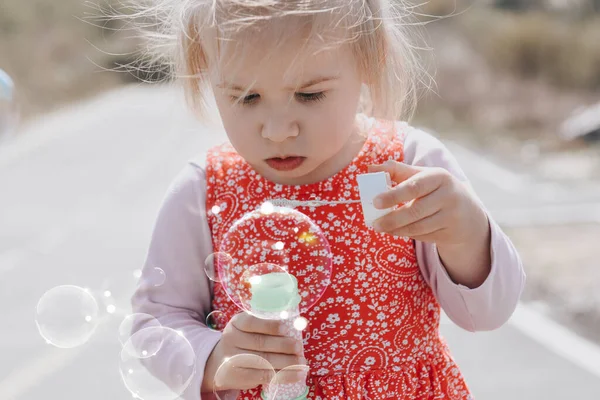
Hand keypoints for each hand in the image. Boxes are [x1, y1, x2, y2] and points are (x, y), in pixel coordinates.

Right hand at [201, 312, 306, 392]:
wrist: (219, 362)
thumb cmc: (243, 341)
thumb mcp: (248, 328)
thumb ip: (266, 325)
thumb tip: (295, 326)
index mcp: (236, 323)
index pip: (252, 322)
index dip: (269, 326)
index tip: (286, 328)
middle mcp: (231, 339)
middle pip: (260, 343)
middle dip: (283, 345)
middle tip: (298, 347)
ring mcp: (233, 359)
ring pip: (264, 361)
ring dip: (287, 362)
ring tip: (302, 362)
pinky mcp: (238, 376)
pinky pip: (264, 376)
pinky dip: (283, 376)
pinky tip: (296, 374)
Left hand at [368, 160, 487, 246]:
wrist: (467, 213)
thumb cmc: (436, 189)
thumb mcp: (422, 176)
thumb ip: (397, 171)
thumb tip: (370, 168)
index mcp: (439, 176)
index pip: (413, 186)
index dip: (393, 195)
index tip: (375, 202)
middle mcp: (449, 195)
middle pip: (415, 211)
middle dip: (391, 219)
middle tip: (374, 223)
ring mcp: (451, 216)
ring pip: (417, 227)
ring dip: (396, 229)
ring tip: (380, 227)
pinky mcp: (450, 233)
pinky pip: (423, 236)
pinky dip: (406, 234)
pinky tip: (395, 231)